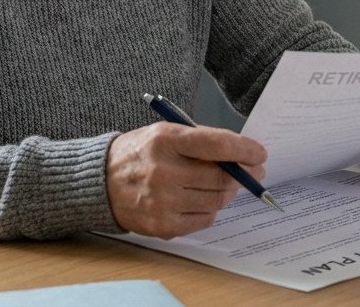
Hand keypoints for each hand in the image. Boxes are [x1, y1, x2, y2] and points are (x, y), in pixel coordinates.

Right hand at [106, 122, 266, 238]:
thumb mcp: (164, 133)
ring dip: (228, 192)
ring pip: (216, 201)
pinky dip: (210, 210)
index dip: (244, 150)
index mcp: (165, 140)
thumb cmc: (139, 154)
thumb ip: (200, 142)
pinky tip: (202, 199)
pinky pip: (204, 220)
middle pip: (221, 177)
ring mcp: (162, 202)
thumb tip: (240, 155)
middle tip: (253, 171)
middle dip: (244, 174)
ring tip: (226, 184)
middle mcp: (163, 171)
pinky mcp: (162, 225)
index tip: (260, 153)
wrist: (100, 182)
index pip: (216, 145)